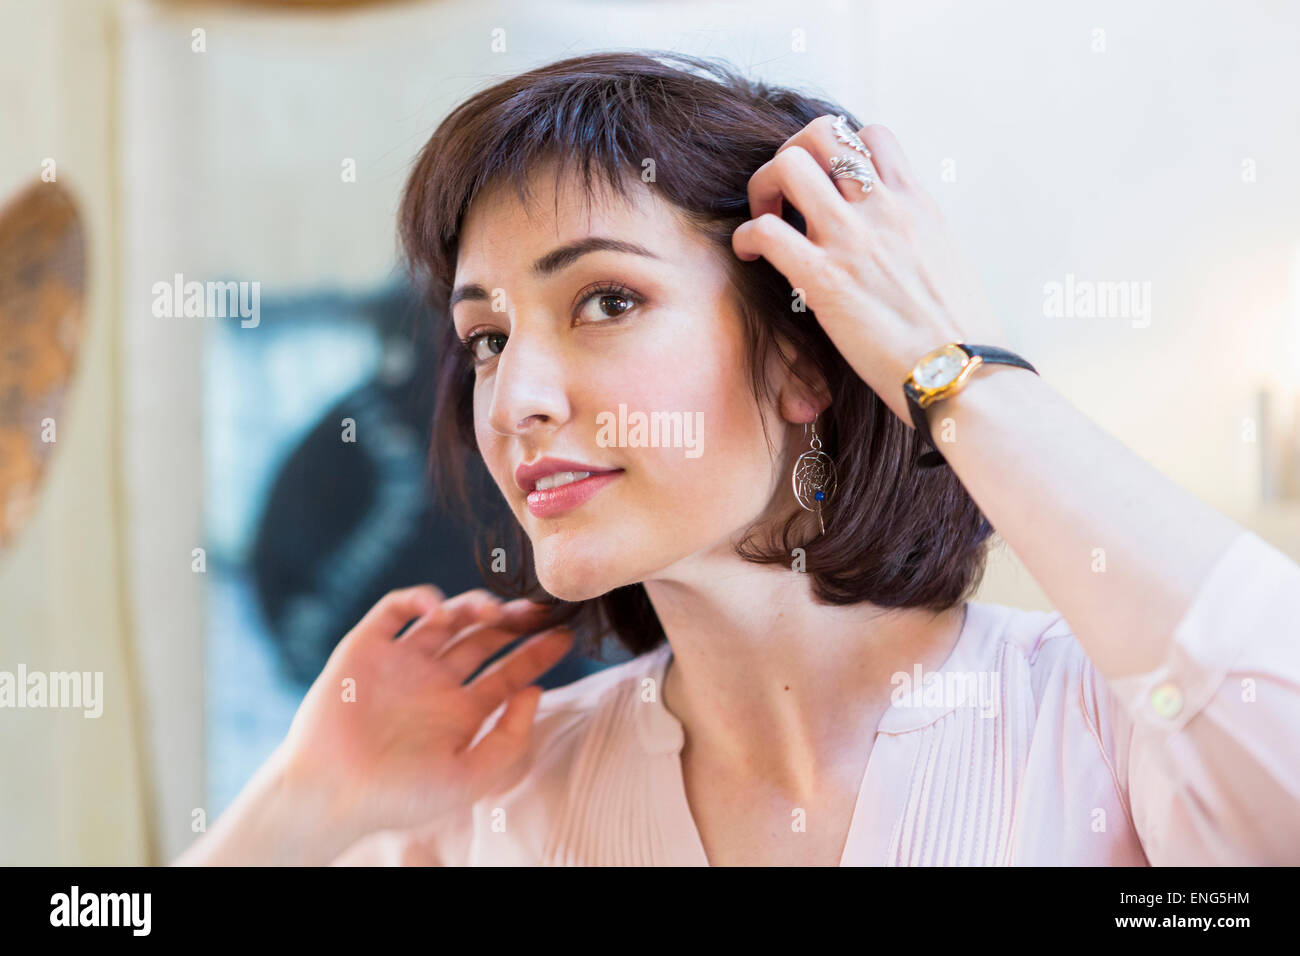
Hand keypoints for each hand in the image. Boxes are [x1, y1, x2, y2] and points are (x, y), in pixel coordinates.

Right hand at [277, 585, 573, 840]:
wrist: (330, 794)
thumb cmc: (399, 796)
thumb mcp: (470, 777)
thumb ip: (510, 738)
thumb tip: (535, 690)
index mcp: (460, 713)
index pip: (509, 673)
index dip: (538, 652)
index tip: (567, 635)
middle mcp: (434, 683)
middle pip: (484, 639)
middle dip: (513, 622)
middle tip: (538, 608)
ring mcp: (401, 663)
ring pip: (447, 619)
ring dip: (472, 606)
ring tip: (491, 612)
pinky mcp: (366, 648)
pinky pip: (394, 610)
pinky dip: (417, 598)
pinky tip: (437, 610)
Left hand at [731, 116, 1007, 425]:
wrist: (967, 373)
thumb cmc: (963, 335)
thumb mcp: (947, 264)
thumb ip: (916, 240)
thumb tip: (898, 249)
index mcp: (917, 204)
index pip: (872, 135)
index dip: (838, 150)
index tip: (827, 185)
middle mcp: (883, 210)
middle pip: (822, 132)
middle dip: (791, 155)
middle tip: (784, 197)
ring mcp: (852, 240)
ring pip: (789, 165)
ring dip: (763, 186)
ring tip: (764, 218)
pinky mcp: (824, 280)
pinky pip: (766, 231)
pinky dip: (747, 237)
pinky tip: (751, 256)